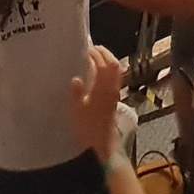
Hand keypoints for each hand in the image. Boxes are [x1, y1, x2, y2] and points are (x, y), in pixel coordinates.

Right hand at [67, 45, 124, 160]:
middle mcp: (112, 89)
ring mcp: (115, 94)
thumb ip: (76, 94)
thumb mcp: (77, 111)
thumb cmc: (87, 128)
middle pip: (114, 65)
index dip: (96, 54)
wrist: (101, 145)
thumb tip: (76, 78)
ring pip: (117, 71)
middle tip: (92, 48)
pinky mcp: (114, 99)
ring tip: (95, 57)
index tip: (86, 49)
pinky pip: (115, 79)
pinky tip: (98, 73)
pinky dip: (108, 70)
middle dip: (105, 54)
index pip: (104, 65)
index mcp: (103, 89)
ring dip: (108, 61)